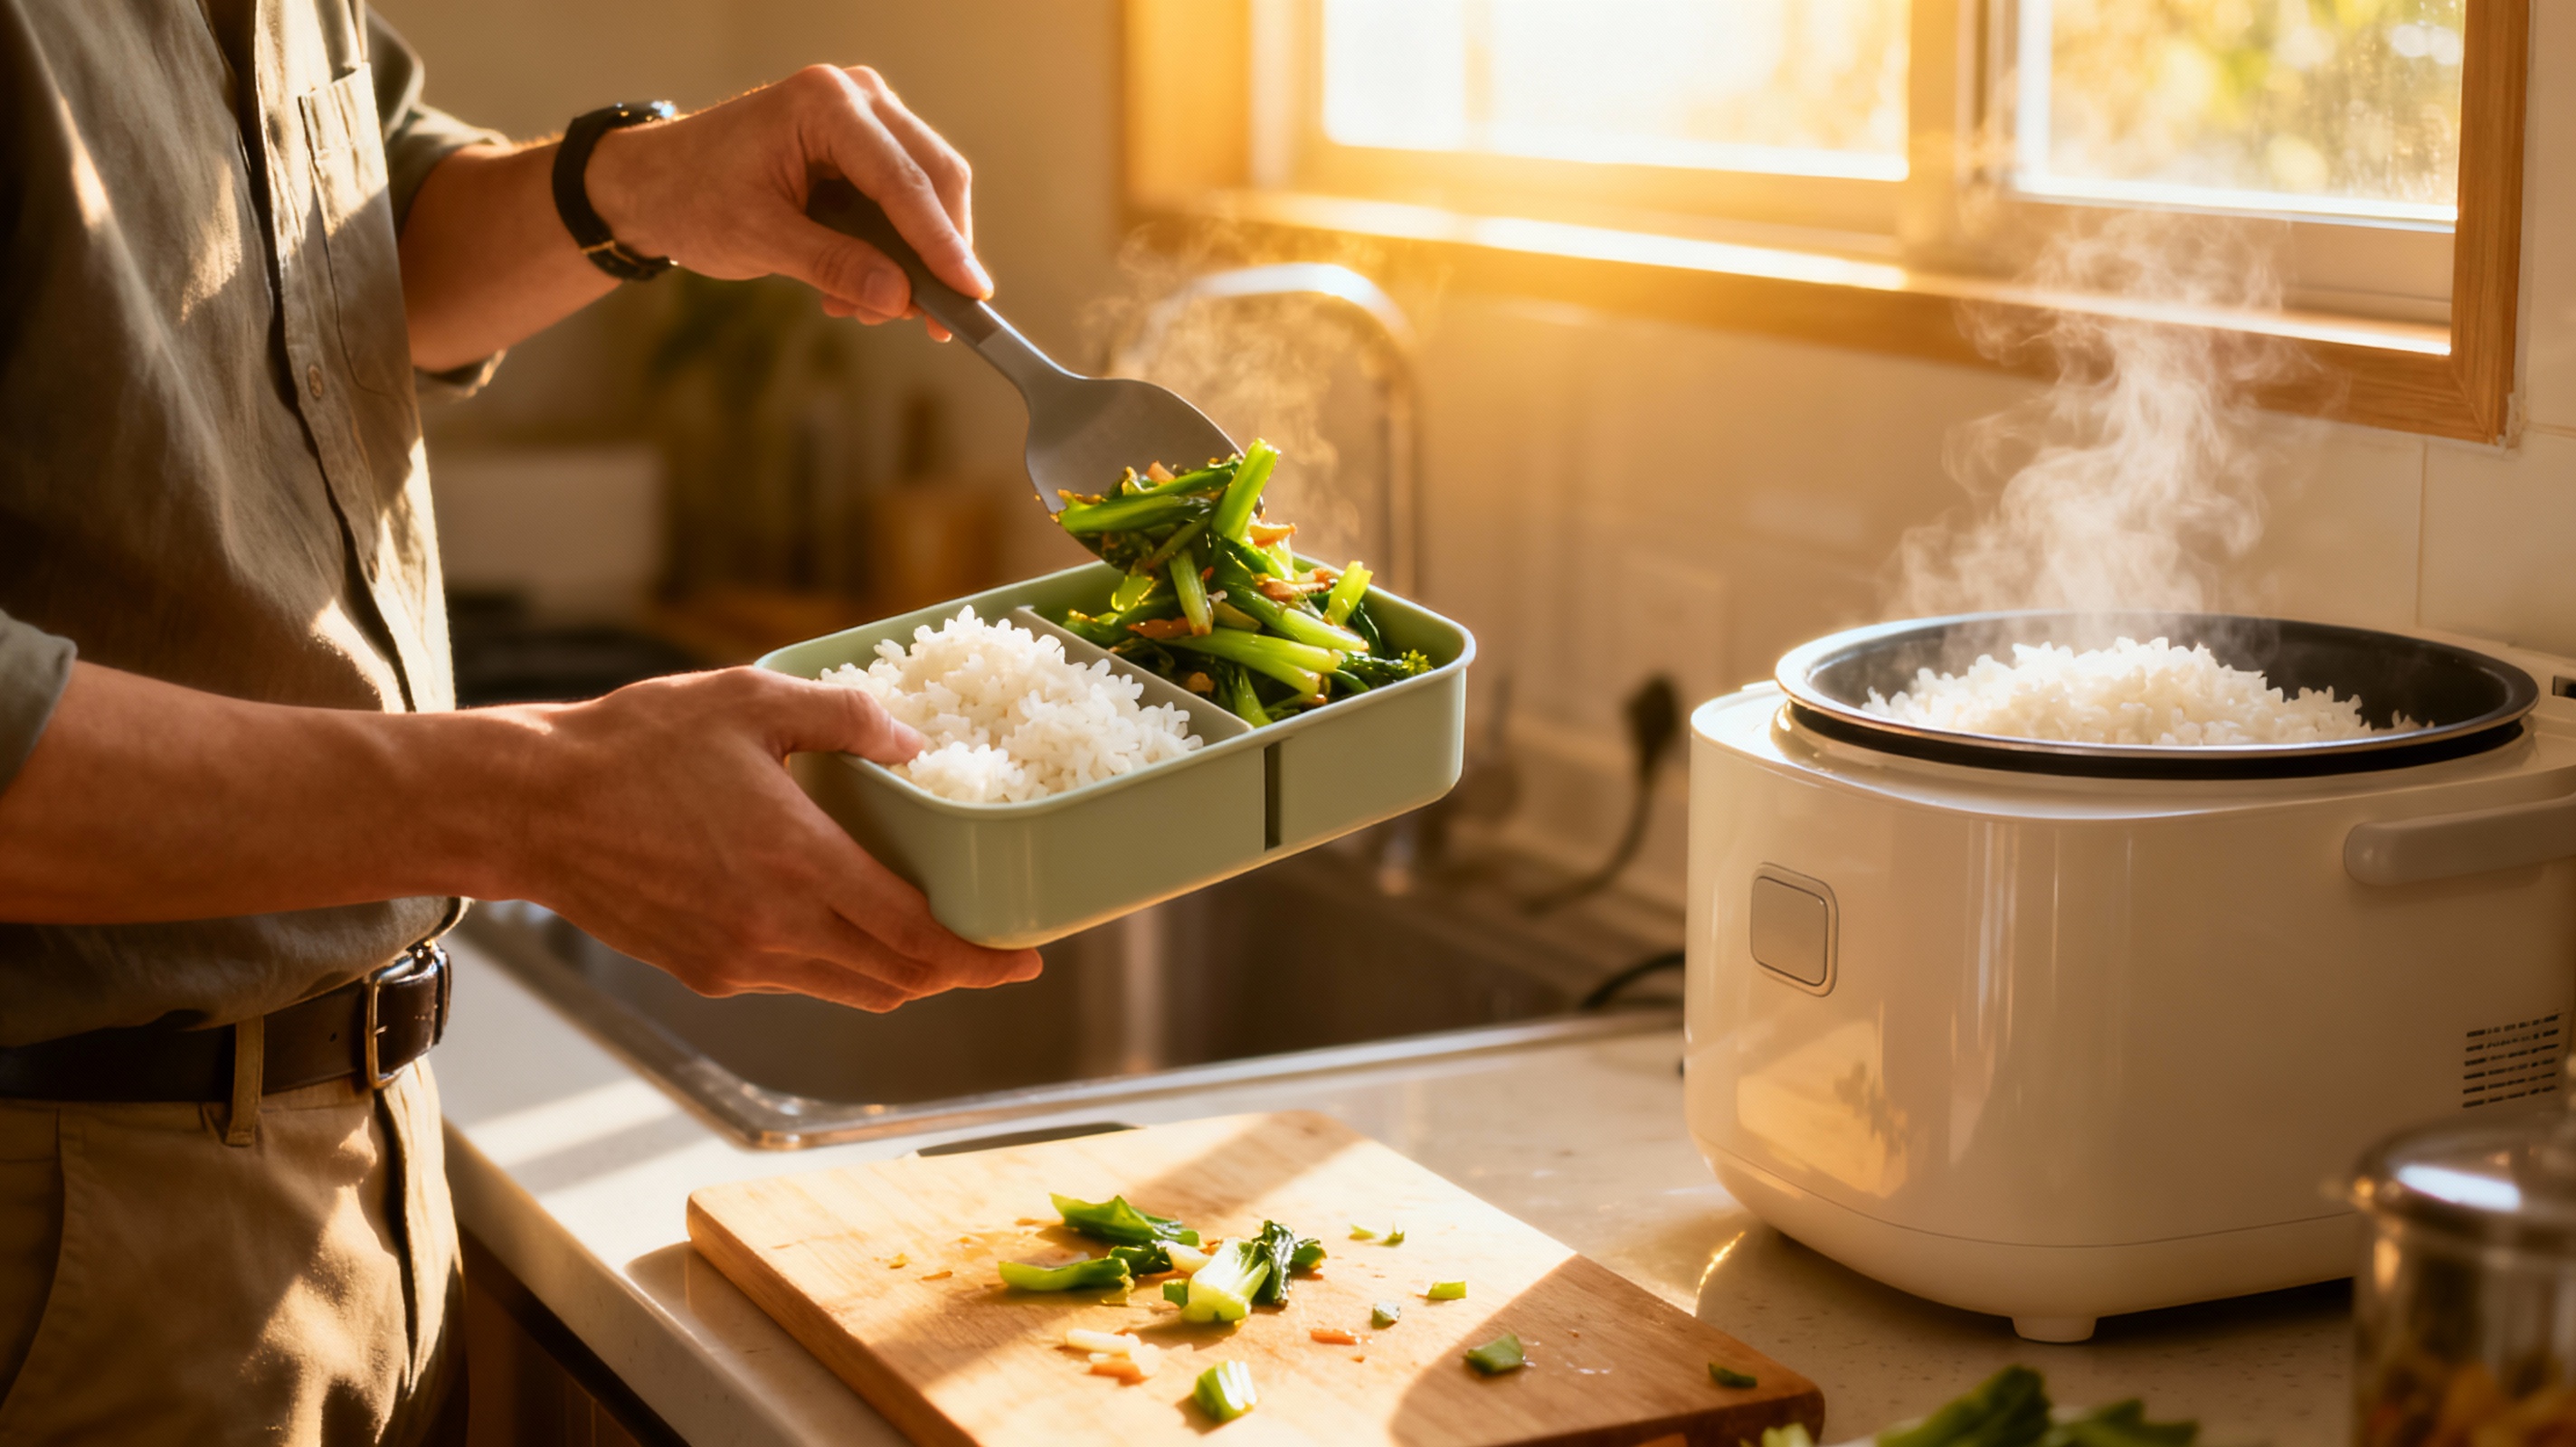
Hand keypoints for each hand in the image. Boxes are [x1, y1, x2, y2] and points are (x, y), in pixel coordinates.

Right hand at [507, 668, 1039, 1012]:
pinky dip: (841, 966)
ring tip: (933, 941)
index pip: (918, 938)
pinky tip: (848, 926)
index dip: (984, 959)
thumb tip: (915, 742)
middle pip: (898, 979)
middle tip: (995, 952)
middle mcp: (775, 930)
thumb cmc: (634, 745)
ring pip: (852, 991)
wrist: (529, 807)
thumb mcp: (752, 699)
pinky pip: (799, 983)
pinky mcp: (704, 973)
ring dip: (902, 975)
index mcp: (799, 865)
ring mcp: (737, 961)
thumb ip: (847, 716)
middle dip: (957, 974)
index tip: (1028, 958)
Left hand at [582, 65, 988, 334]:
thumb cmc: (693, 197)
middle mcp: (856, 97)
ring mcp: (864, 118)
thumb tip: (899, 300)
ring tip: (869, 309)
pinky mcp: (864, 147)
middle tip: (935, 322)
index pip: (902, 178)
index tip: (970, 293)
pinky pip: (903, 201)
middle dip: (938, 254)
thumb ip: (833, 266)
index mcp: (824, 104)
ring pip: (927, 192)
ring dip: (913, 260)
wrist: (653, 183)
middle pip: (933, 177)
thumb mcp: (758, 238)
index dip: (941, 241)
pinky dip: (893, 251)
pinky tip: (857, 289)